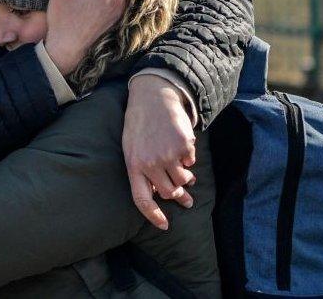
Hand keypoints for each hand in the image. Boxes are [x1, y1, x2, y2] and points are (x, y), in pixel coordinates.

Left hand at [123, 74, 196, 229]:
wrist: (153, 96)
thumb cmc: (139, 123)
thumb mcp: (131, 147)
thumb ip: (142, 169)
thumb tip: (158, 190)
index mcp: (133, 165)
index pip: (142, 199)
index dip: (153, 215)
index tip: (164, 226)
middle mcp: (151, 163)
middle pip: (169, 192)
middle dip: (179, 196)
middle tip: (187, 200)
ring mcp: (169, 155)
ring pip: (183, 179)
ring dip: (186, 178)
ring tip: (187, 176)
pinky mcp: (184, 145)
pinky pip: (191, 161)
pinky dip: (189, 158)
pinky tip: (182, 147)